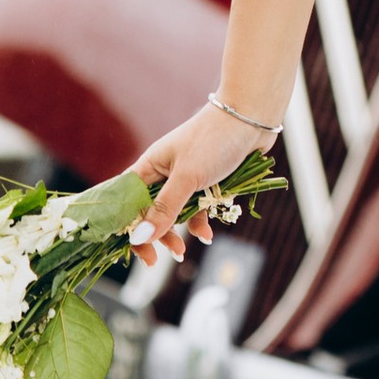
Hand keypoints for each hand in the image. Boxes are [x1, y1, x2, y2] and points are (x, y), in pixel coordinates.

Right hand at [128, 99, 271, 261]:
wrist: (251, 118)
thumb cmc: (214, 141)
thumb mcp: (187, 178)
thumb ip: (165, 209)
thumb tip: (139, 237)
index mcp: (150, 166)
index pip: (127, 201)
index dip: (127, 226)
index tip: (134, 249)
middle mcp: (164, 173)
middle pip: (150, 211)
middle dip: (154, 235)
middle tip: (159, 261)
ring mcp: (187, 178)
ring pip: (175, 213)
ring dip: (178, 233)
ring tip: (184, 251)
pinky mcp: (208, 183)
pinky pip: (198, 209)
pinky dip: (201, 222)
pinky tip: (208, 235)